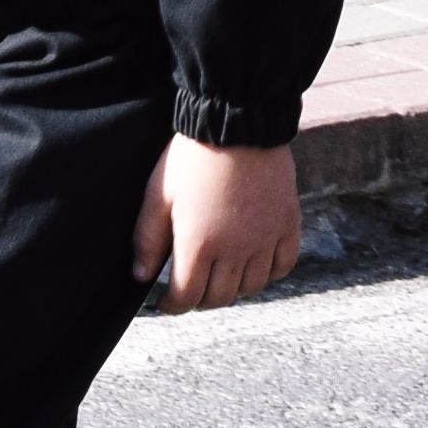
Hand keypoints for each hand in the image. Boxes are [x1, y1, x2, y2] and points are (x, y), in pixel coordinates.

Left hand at [132, 133, 303, 309]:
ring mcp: (265, 237)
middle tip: (191, 289)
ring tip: (221, 276)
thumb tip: (140, 276)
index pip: (186, 297)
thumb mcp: (159, 194)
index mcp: (199, 244)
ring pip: (252, 286)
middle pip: (220, 297)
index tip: (165, 302)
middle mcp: (236, 249)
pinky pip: (284, 264)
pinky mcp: (287, 222)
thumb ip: (147, 239)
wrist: (237, 121)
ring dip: (233, 288)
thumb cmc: (192, 156)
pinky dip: (269, 272)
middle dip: (200, 300)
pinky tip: (255, 264)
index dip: (172, 306)